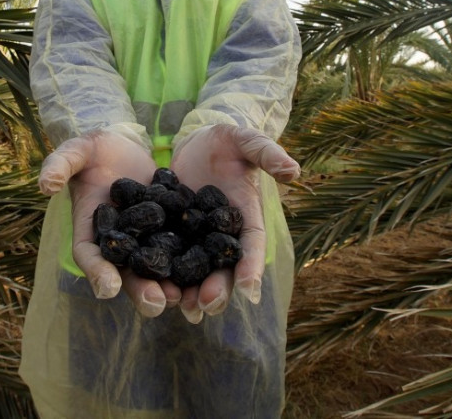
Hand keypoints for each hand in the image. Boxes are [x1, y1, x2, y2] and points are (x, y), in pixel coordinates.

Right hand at [39, 130, 180, 316]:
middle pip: (126, 273)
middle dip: (141, 290)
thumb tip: (45, 184)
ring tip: (184, 298)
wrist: (124, 147)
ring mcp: (145, 240)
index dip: (97, 273)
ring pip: (156, 269)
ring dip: (169, 286)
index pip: (90, 256)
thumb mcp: (76, 152)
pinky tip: (209, 274)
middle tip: (156, 304)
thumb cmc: (93, 151)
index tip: (109, 288)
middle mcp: (119, 244)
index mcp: (91, 231)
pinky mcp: (170, 230)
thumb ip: (60, 164)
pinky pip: (181, 250)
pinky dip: (192, 264)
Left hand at [170, 124, 299, 321]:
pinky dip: (166, 276)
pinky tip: (157, 291)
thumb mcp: (247, 141)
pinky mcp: (174, 234)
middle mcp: (224, 235)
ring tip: (184, 310)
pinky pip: (170, 258)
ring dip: (192, 293)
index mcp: (247, 217)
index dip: (252, 268)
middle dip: (218, 289)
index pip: (252, 246)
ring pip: (198, 272)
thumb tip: (294, 171)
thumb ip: (267, 154)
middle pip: (225, 268)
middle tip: (207, 306)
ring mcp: (198, 238)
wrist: (196, 142)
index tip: (250, 291)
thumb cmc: (228, 142)